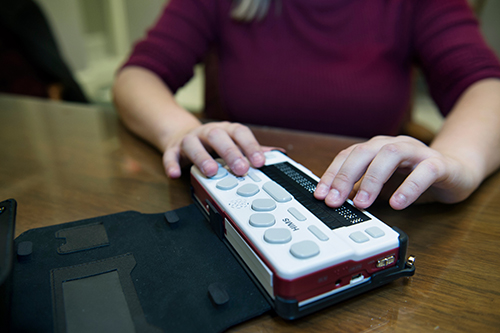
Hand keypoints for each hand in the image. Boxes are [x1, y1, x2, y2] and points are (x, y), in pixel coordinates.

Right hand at [162, 121, 266, 177]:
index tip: (260, 162)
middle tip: (241, 169)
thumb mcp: (234, 143)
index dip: (250, 147)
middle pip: (218, 136)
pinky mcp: (173, 149)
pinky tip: (176, 174)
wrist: (183, 135)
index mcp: (226, 130)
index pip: (240, 133)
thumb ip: (252, 150)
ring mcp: (189, 140)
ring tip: (211, 171)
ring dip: (203, 158)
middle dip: (230, 152)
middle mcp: (208, 132)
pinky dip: (171, 164)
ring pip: (194, 145)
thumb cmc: (214, 143)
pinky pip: (170, 156)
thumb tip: (278, 154)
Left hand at [314, 135, 478, 209]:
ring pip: (390, 155)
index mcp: (377, 149)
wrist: (456, 171)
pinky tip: (397, 203)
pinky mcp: (439, 164)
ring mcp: (416, 152)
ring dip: (372, 180)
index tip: (320, 195)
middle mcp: (393, 145)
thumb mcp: (383, 184)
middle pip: (364, 152)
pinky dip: (409, 187)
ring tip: (362, 203)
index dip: (331, 174)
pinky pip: (424, 172)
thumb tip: (337, 203)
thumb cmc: (415, 177)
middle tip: (334, 200)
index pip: (348, 156)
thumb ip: (362, 190)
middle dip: (345, 176)